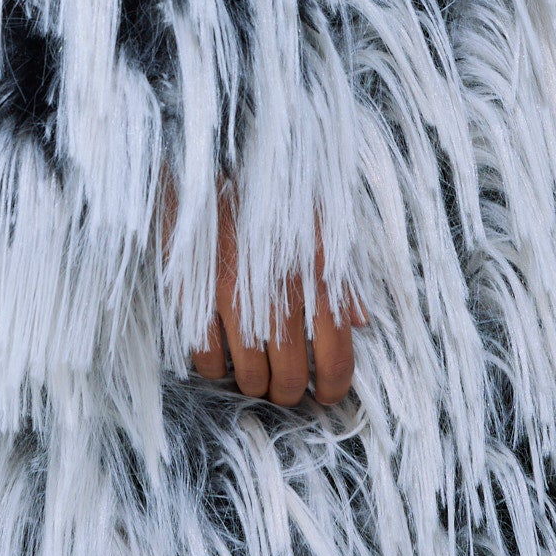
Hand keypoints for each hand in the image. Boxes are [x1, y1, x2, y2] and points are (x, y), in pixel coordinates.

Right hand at [167, 176, 365, 405]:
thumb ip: (343, 276)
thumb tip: (361, 322)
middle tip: (284, 387)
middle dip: (288, 392)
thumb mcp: (319, 223)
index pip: (336, 357)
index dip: (334, 388)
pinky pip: (207, 359)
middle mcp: (280, 293)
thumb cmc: (271, 192)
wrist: (209, 159)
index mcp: (318, 276)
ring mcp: (234, 297)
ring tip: (253, 374)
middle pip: (289, 376)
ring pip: (248, 375)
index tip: (327, 396)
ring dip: (252, 384)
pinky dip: (215, 368)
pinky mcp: (194, 296)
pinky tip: (220, 355)